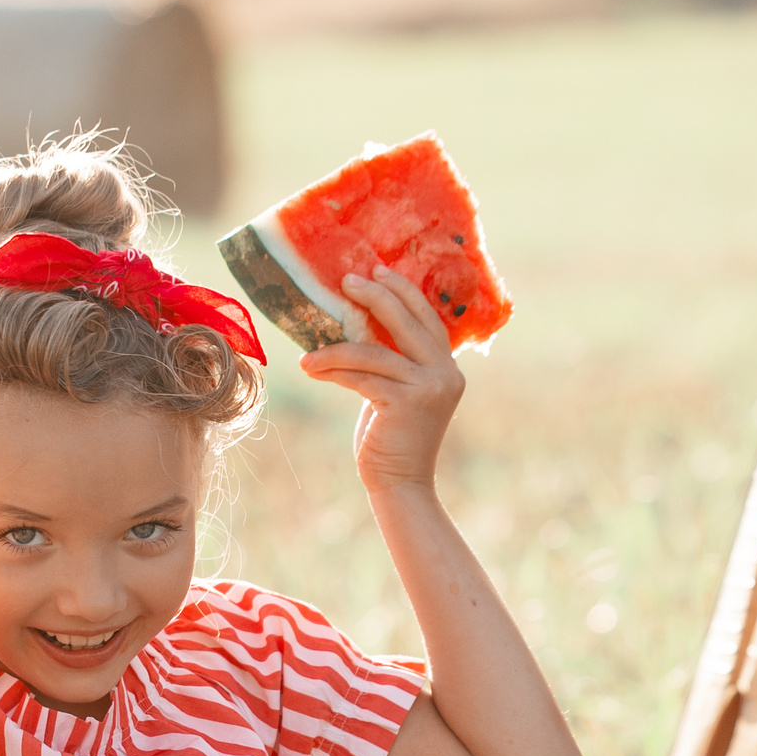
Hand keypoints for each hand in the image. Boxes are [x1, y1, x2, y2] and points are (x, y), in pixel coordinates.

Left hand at [298, 265, 465, 494]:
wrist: (401, 485)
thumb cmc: (392, 439)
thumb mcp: (397, 393)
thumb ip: (392, 362)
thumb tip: (356, 327)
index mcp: (448, 367)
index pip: (427, 318)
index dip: (403, 291)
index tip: (377, 269)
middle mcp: (446, 374)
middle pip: (408, 321)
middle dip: (376, 295)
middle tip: (347, 280)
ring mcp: (429, 388)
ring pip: (376, 352)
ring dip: (336, 347)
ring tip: (309, 352)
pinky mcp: (406, 403)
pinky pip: (362, 376)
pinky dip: (333, 370)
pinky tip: (311, 369)